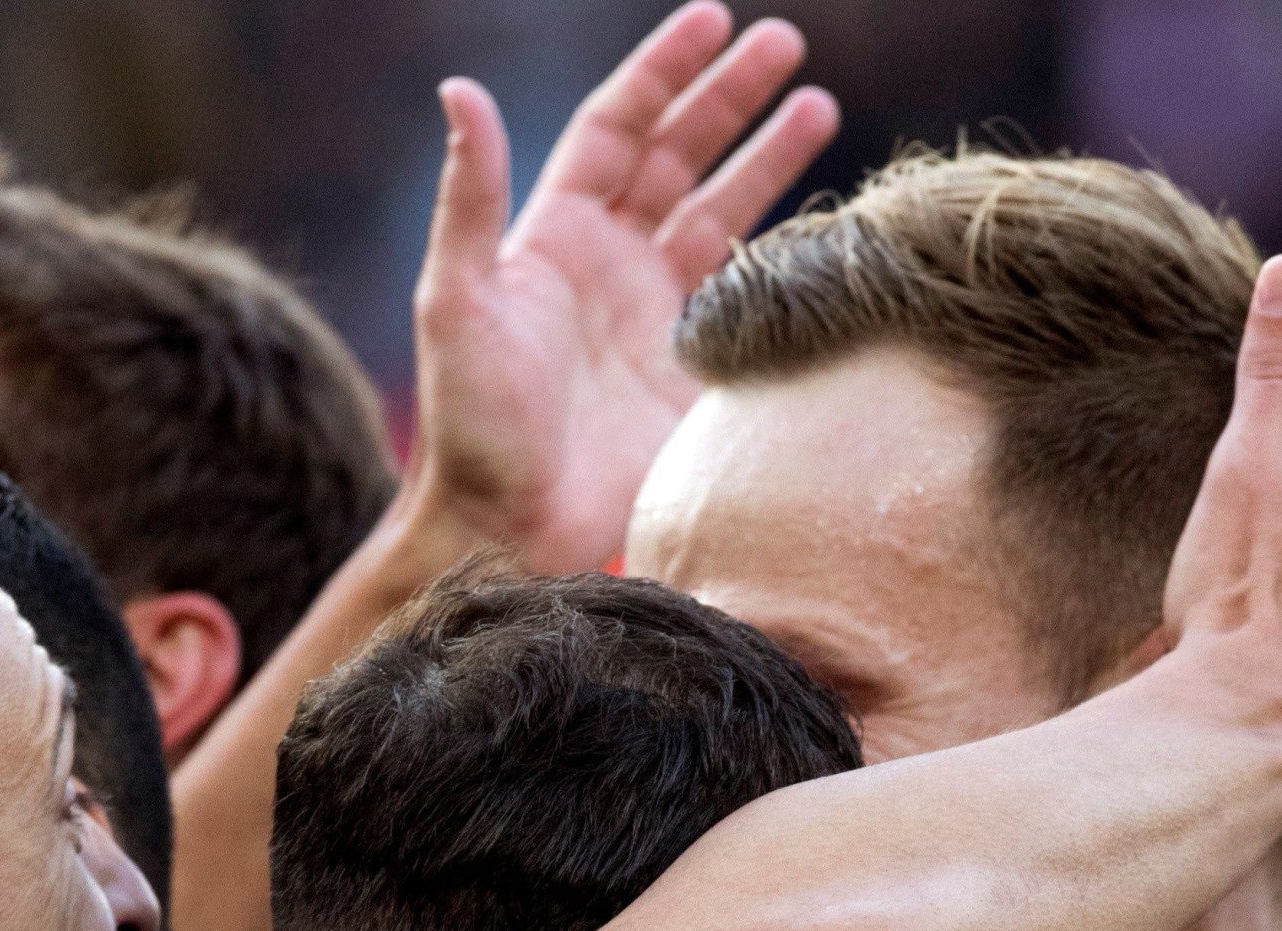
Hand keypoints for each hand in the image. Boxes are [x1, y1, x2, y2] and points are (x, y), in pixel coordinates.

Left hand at [409, 5, 838, 571]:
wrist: (513, 529)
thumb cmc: (471, 423)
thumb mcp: (456, 302)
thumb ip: (470, 198)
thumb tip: (460, 89)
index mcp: (559, 233)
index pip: (621, 127)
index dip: (664, 72)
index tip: (714, 21)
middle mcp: (614, 262)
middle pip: (681, 155)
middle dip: (731, 98)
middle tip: (786, 43)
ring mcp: (660, 315)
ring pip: (724, 213)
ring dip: (769, 160)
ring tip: (819, 106)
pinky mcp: (698, 372)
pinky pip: (751, 298)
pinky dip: (786, 256)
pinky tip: (824, 219)